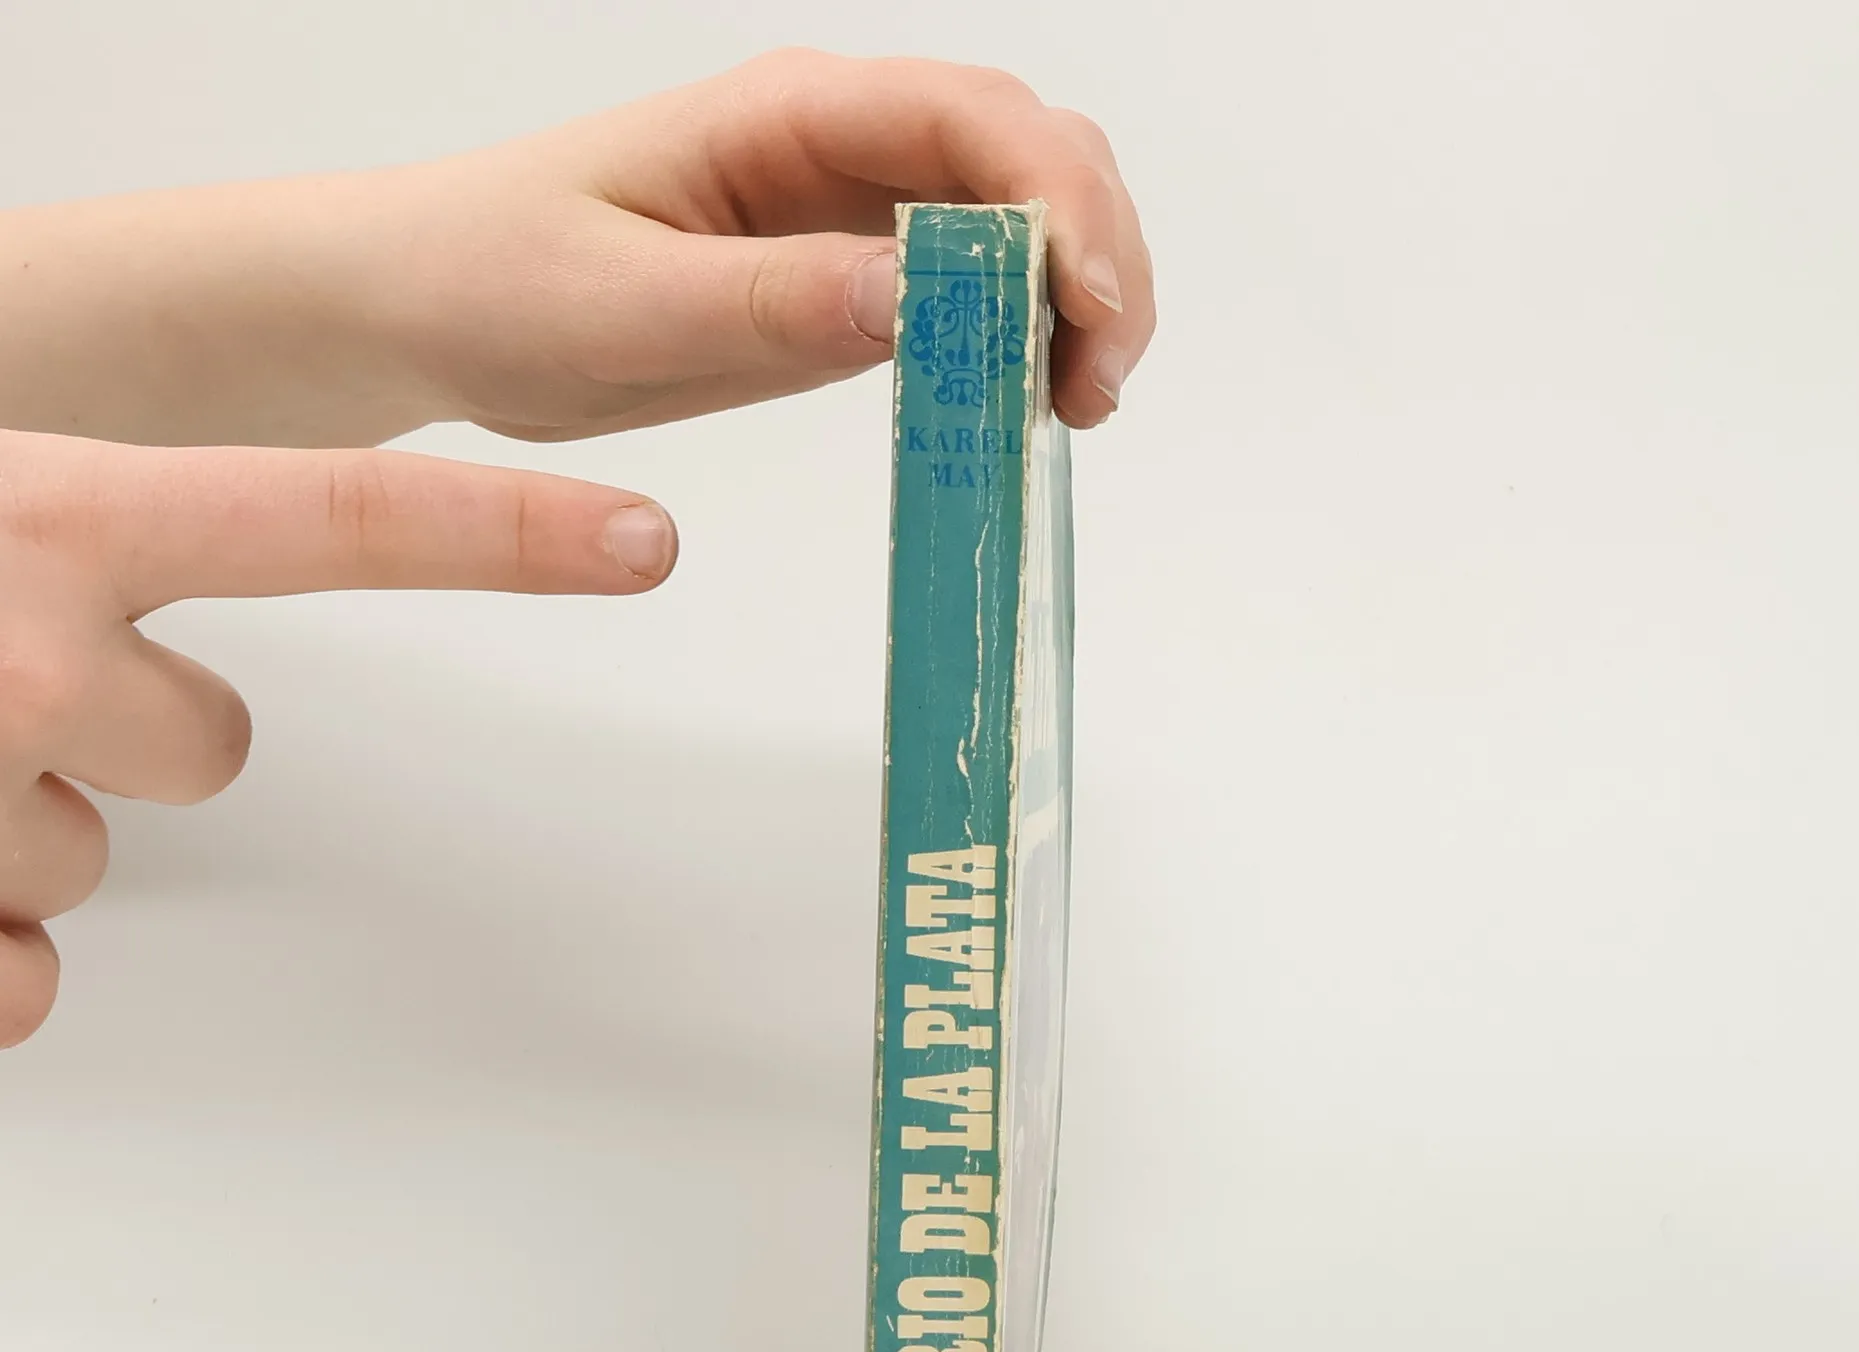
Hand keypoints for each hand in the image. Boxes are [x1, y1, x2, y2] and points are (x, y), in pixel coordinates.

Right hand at [0, 429, 675, 1045]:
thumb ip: (61, 543)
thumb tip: (141, 640)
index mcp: (55, 516)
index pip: (338, 520)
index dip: (507, 537)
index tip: (643, 541)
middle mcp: (34, 656)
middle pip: (213, 746)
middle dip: (131, 735)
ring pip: (90, 860)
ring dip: (7, 825)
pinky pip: (26, 984)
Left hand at [371, 49, 1154, 439]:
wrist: (437, 309)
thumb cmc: (498, 280)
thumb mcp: (621, 303)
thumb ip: (768, 300)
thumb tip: (914, 298)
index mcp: (789, 116)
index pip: (971, 124)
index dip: (1057, 204)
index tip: (1086, 311)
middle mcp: (840, 147)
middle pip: (1029, 158)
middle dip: (1095, 257)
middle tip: (1098, 386)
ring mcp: (850, 215)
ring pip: (1017, 224)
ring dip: (1074, 303)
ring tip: (1078, 405)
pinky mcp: (843, 283)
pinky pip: (967, 296)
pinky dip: (1019, 342)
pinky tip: (1025, 404)